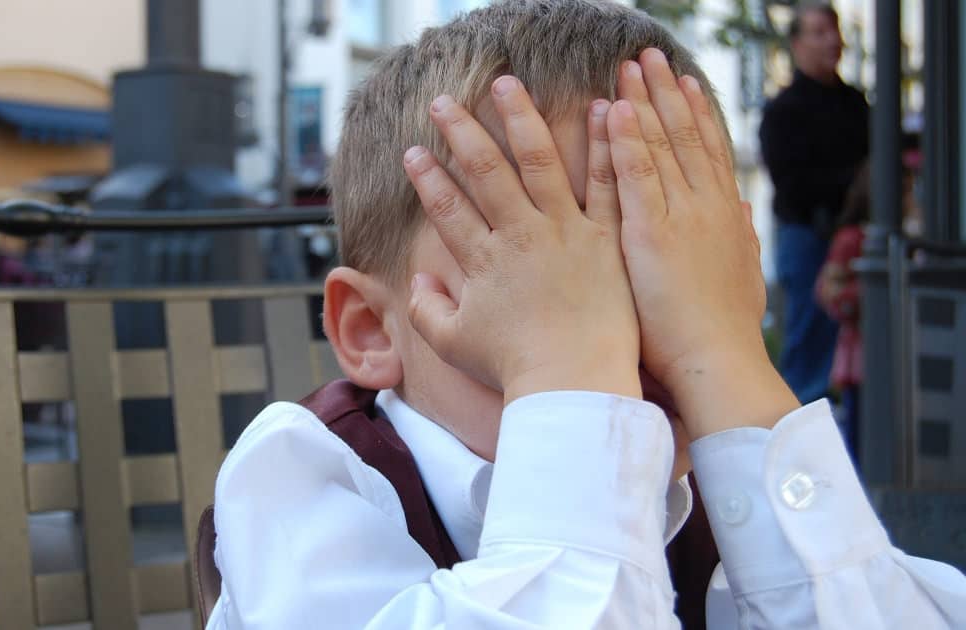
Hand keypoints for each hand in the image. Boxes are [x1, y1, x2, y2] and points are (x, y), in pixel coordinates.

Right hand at [402, 76, 640, 403]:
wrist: (575, 384)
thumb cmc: (515, 369)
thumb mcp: (455, 344)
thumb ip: (428, 310)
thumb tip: (417, 281)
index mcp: (483, 261)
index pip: (447, 207)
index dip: (425, 177)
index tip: (411, 151)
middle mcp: (520, 236)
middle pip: (485, 171)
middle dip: (461, 131)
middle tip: (443, 100)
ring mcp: (566, 232)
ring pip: (540, 161)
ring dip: (521, 118)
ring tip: (508, 84)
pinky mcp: (607, 238)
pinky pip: (606, 183)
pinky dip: (604, 144)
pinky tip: (602, 109)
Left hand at [608, 49, 797, 435]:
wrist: (717, 364)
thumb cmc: (721, 333)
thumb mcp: (741, 277)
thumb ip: (740, 239)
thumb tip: (745, 210)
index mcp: (725, 217)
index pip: (708, 152)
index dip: (695, 113)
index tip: (683, 80)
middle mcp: (707, 207)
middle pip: (686, 136)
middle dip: (666, 93)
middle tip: (649, 56)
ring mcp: (682, 217)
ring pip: (662, 146)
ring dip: (645, 102)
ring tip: (629, 66)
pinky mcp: (653, 234)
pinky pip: (638, 177)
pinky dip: (629, 140)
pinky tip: (618, 109)